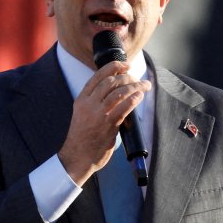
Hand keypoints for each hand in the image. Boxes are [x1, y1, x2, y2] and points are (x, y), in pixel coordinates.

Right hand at [57, 61, 151, 184]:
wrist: (77, 157)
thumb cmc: (83, 137)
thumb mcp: (83, 114)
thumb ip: (95, 103)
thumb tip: (117, 92)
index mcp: (81, 100)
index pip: (98, 76)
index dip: (114, 67)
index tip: (126, 65)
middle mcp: (89, 104)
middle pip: (111, 81)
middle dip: (128, 77)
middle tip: (138, 80)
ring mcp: (98, 114)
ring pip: (119, 92)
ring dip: (135, 86)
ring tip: (144, 86)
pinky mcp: (108, 125)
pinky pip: (124, 107)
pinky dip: (134, 99)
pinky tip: (140, 96)